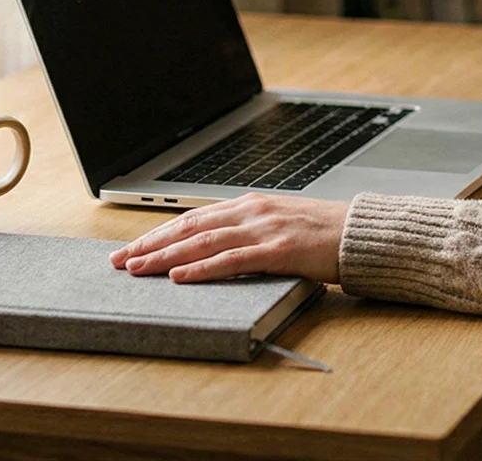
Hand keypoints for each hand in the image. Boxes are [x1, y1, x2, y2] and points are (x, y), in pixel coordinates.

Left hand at [110, 194, 348, 283]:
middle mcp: (252, 212)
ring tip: (138, 269)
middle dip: (151, 244)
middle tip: (120, 260)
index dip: (160, 233)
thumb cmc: (324, 235)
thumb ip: (249, 232)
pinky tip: (180, 277)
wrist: (362, 234)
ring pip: (202, 243)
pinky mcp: (278, 251)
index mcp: (251, 205)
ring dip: (166, 257)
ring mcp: (264, 230)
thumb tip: (216, 248)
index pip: (193, 218)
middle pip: (189, 227)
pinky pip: (232, 260)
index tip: (133, 247)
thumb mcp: (281, 225)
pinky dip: (201, 269)